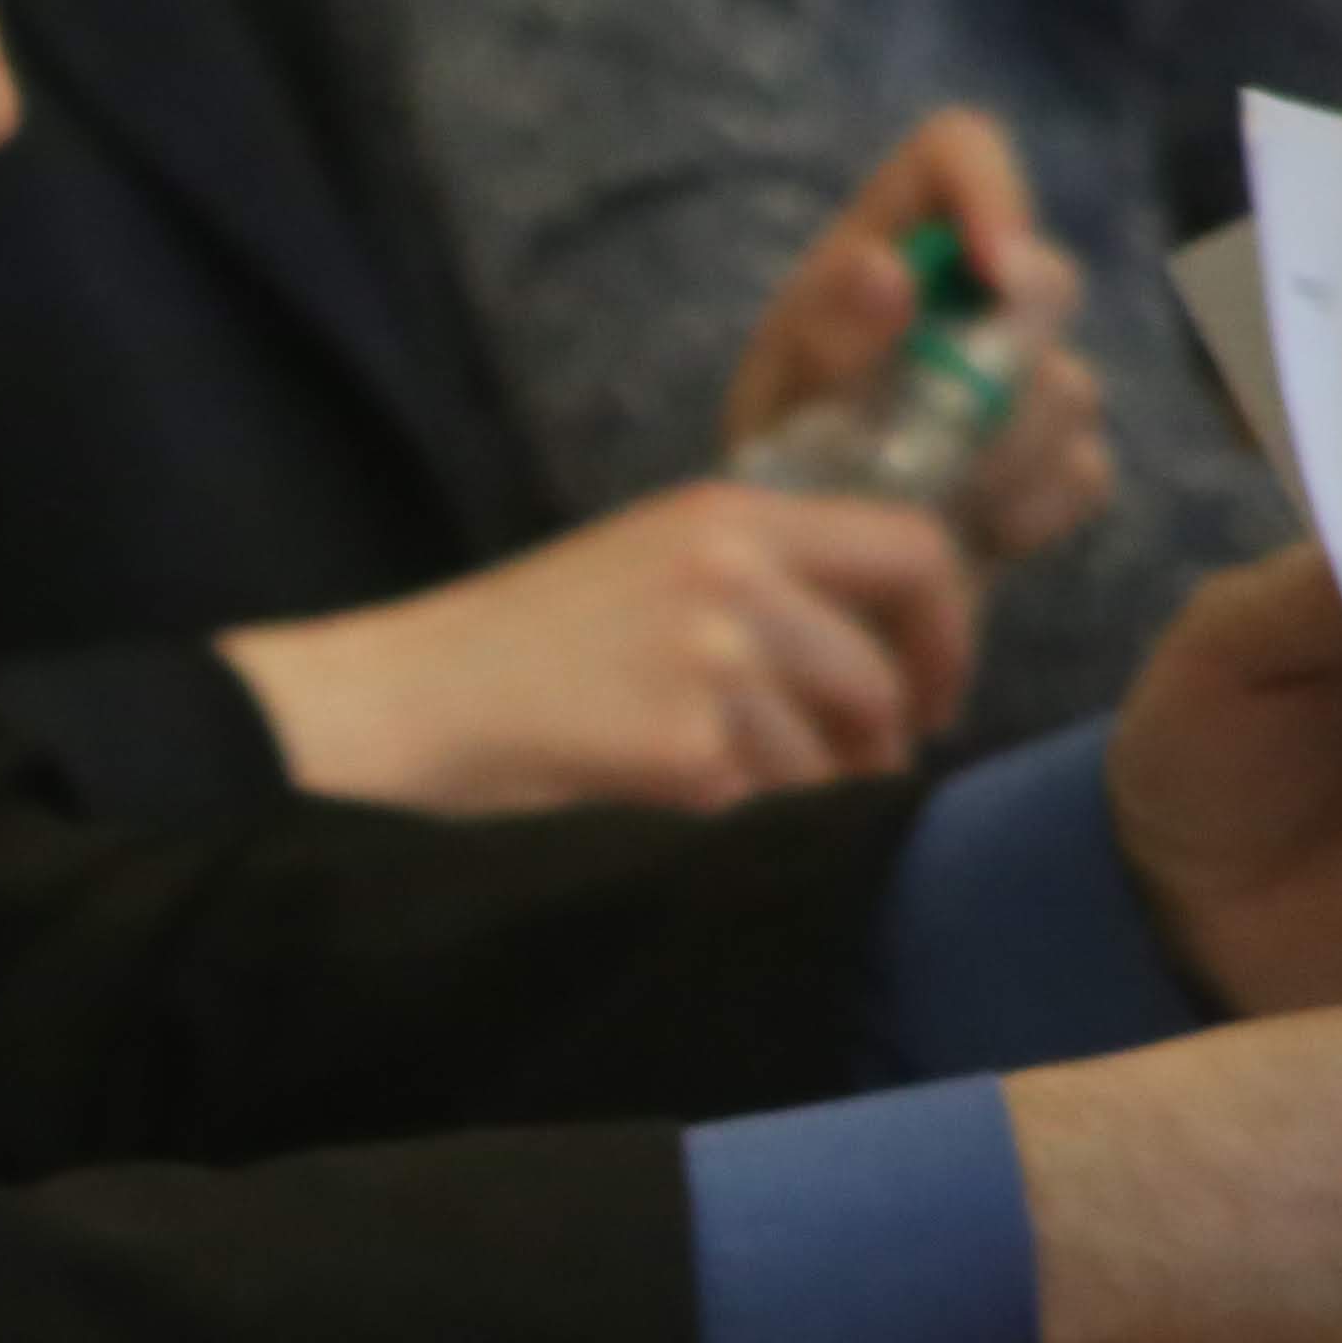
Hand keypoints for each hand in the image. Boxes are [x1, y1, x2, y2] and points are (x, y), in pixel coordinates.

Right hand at [217, 482, 975, 814]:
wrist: (396, 705)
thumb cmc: (513, 653)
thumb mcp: (646, 567)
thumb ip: (762, 580)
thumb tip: (890, 661)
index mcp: (728, 514)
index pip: (916, 551)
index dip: (946, 634)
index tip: (929, 694)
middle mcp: (733, 573)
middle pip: (882, 677)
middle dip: (876, 748)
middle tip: (839, 780)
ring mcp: (711, 659)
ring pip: (834, 758)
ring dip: (801, 799)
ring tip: (723, 799)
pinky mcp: (684, 749)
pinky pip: (770, 810)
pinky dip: (737, 828)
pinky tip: (671, 815)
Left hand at [722, 105, 1111, 563]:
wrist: (805, 568)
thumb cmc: (777, 453)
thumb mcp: (778, 394)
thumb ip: (825, 333)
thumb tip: (888, 270)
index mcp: (890, 244)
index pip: (958, 152)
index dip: (993, 193)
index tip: (993, 269)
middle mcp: (977, 294)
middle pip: (1051, 279)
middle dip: (1000, 368)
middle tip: (935, 436)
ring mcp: (1033, 374)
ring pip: (1072, 392)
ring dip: (996, 459)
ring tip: (919, 500)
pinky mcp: (1062, 460)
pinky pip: (1082, 473)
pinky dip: (1023, 514)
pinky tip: (964, 536)